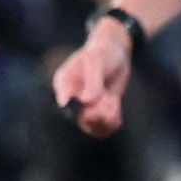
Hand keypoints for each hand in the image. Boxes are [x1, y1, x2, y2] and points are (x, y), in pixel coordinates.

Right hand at [51, 16, 134, 137]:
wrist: (116, 51)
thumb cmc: (103, 52)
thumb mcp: (96, 61)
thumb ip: (92, 82)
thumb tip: (87, 102)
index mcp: (64, 84)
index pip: (65, 107)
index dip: (82, 108)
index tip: (98, 98)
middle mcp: (71, 98)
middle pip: (80, 121)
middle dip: (98, 114)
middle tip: (109, 98)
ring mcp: (84, 107)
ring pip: (92, 128)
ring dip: (107, 120)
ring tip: (113, 102)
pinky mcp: (97, 112)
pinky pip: (102, 129)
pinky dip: (112, 123)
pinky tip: (116, 106)